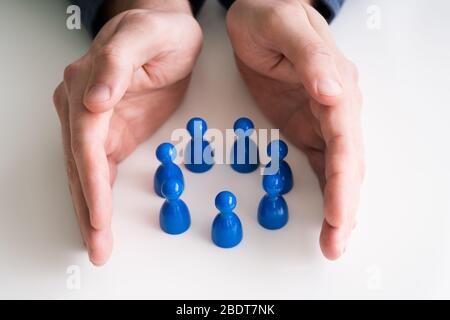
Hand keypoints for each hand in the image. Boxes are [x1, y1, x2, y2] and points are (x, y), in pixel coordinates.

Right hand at [53, 2, 201, 264]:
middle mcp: (84, 107)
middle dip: (87, 209)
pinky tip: (99, 219)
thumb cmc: (158, 30)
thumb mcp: (143, 35)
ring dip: (90, 211)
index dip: (91, 182)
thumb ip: (116, 64)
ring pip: (86, 174)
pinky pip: (100, 170)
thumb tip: (95, 100)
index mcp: (86, 85)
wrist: (166, 30)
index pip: (85, 143)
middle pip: (79, 166)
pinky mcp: (112, 133)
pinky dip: (99, 197)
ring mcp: (96, 122)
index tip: (99, 213)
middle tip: (96, 244)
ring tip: (96, 243)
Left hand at [226, 0, 363, 259]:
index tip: (338, 215)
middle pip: (346, 164)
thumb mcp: (284, 27)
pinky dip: (324, 191)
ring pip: (337, 169)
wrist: (258, 13)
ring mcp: (320, 117)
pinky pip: (320, 163)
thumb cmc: (269, 14)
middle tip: (335, 243)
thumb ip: (311, 59)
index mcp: (335, 85)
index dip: (343, 182)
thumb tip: (332, 92)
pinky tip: (325, 213)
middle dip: (344, 207)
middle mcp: (334, 105)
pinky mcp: (305, 124)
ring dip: (337, 207)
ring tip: (332, 240)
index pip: (345, 141)